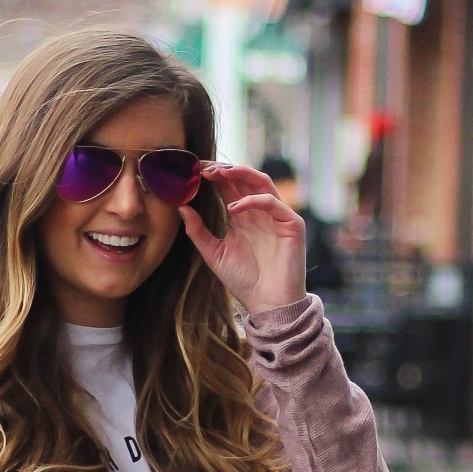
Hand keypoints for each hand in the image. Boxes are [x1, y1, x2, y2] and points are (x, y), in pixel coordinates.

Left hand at [180, 162, 306, 314]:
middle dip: (225, 169)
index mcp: (242, 216)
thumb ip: (198, 231)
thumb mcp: (214, 254)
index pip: (227, 186)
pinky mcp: (292, 224)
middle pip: (244, 179)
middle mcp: (259, 211)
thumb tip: (180, 207)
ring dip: (241, 173)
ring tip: (219, 174)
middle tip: (204, 168)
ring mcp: (277, 215)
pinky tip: (234, 208)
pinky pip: (273, 203)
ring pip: (262, 182)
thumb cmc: (244, 281)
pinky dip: (253, 200)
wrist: (268, 303)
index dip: (213, 175)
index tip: (193, 169)